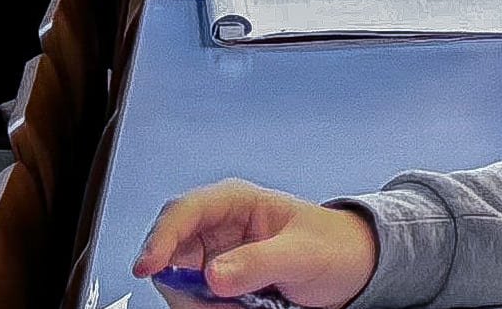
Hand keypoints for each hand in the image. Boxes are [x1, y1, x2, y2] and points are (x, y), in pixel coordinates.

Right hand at [136, 182, 379, 308]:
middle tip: (222, 306)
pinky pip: (195, 302)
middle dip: (186, 287)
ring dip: (202, 304)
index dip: (160, 237)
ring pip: (179, 287)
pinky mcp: (216, 285)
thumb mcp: (304, 252)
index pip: (183, 212)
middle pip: (171, 258)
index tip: (149, 268)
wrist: (352, 269)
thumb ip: (260, 261)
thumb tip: (212, 275)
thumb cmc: (335, 246)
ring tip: (247, 306)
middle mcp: (216, 229)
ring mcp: (213, 258)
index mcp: (236, 203)